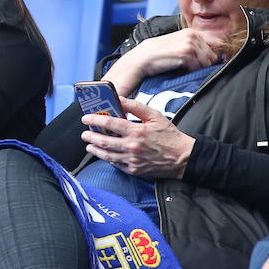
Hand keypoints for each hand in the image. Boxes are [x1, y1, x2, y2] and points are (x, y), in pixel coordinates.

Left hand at [80, 97, 194, 177]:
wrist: (183, 158)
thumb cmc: (169, 136)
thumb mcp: (154, 116)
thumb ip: (135, 107)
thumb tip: (119, 98)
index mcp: (136, 131)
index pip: (109, 123)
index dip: (94, 119)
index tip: (86, 118)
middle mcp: (132, 146)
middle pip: (104, 141)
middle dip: (91, 136)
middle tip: (84, 133)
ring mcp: (132, 160)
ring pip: (107, 155)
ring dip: (95, 149)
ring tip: (89, 145)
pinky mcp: (134, 170)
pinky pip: (116, 164)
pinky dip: (107, 159)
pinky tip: (103, 154)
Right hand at [101, 29, 220, 95]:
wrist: (142, 59)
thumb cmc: (159, 56)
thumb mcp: (178, 46)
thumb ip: (196, 48)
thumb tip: (216, 58)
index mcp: (192, 32)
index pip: (215, 45)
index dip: (211, 57)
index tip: (203, 64)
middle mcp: (192, 35)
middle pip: (213, 56)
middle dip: (204, 65)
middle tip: (188, 68)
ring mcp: (190, 43)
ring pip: (207, 62)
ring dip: (197, 69)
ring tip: (183, 68)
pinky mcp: (186, 52)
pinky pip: (198, 67)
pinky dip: (190, 72)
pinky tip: (179, 70)